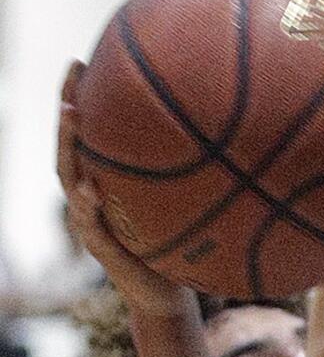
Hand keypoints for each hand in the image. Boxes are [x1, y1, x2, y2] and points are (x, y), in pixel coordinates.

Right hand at [56, 64, 193, 318]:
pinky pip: (92, 226)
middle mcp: (90, 199)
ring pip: (70, 182)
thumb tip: (224, 127)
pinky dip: (89, 208)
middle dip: (66, 115)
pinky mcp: (104, 251)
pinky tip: (92, 191)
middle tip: (71, 81)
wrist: (167, 294)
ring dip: (69, 148)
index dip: (76, 100)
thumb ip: (186, 172)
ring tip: (73, 116)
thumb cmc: (175, 244)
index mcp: (103, 183)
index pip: (84, 137)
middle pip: (68, 151)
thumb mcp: (180, 204)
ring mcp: (91, 225)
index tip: (80, 62)